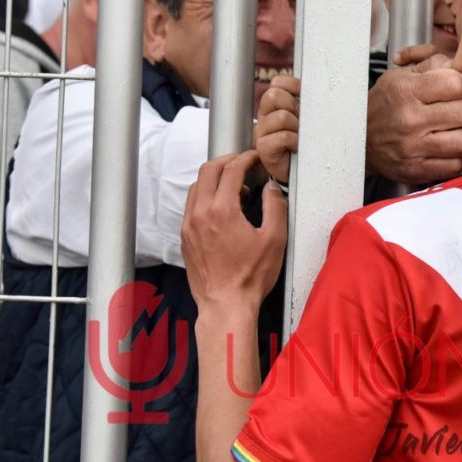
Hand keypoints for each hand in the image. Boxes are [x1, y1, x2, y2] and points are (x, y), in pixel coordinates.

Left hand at [181, 150, 287, 313]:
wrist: (226, 304)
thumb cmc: (250, 277)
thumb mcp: (274, 239)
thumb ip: (275, 206)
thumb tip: (271, 187)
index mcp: (222, 210)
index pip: (232, 169)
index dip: (246, 158)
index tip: (256, 157)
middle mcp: (200, 213)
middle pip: (208, 170)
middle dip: (227, 161)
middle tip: (244, 163)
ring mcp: (189, 226)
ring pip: (197, 187)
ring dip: (215, 178)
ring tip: (235, 186)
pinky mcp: (185, 238)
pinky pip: (192, 205)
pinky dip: (206, 196)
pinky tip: (222, 208)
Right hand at [254, 76, 299, 183]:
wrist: (302, 172)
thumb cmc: (305, 144)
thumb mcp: (307, 118)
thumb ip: (306, 102)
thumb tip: (318, 87)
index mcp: (274, 105)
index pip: (278, 82)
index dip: (293, 86)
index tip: (303, 98)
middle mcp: (265, 117)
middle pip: (274, 95)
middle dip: (294, 106)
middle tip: (301, 121)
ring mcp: (262, 132)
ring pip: (281, 117)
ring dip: (297, 127)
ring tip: (300, 137)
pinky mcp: (264, 148)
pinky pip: (283, 136)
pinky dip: (295, 141)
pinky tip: (297, 147)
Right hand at [367, 46, 461, 184]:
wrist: (358, 139)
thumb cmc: (384, 105)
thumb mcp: (400, 76)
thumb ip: (432, 65)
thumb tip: (458, 64)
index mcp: (407, 91)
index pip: (458, 84)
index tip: (461, 90)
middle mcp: (410, 119)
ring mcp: (413, 148)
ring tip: (460, 130)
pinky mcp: (416, 170)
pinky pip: (455, 165)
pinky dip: (460, 157)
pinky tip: (451, 148)